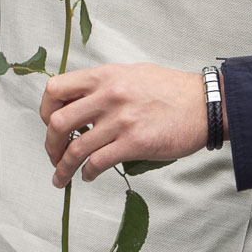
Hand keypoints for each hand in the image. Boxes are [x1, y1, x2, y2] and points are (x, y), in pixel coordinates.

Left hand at [41, 63, 208, 184]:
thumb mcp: (134, 73)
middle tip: (54, 155)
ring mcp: (121, 120)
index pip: (56, 89)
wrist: (206, 103)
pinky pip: (98, 163)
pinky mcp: (135, 143)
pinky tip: (88, 176)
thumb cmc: (173, 90)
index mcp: (106, 76)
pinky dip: (87, 173)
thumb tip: (82, 101)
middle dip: (50, 145)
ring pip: (75, 149)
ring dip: (63, 168)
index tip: (51, 124)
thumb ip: (106, 85)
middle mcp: (109, 96)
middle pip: (58, 123)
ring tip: (61, 178)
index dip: (46, 110)